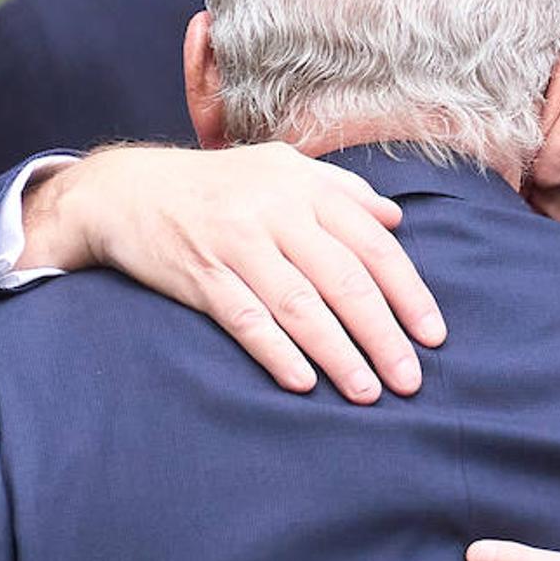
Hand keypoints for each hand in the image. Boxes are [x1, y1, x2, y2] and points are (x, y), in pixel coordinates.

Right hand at [18, 143, 444, 402]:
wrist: (126, 188)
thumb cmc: (219, 185)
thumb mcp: (283, 168)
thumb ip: (343, 191)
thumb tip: (396, 220)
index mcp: (305, 188)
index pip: (373, 244)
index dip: (408, 292)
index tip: (433, 335)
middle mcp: (275, 212)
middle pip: (343, 280)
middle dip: (382, 334)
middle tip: (409, 379)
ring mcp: (236, 243)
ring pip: (299, 305)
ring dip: (338, 354)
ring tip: (367, 392)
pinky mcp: (200, 275)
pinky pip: (245, 319)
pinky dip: (277, 352)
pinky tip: (304, 383)